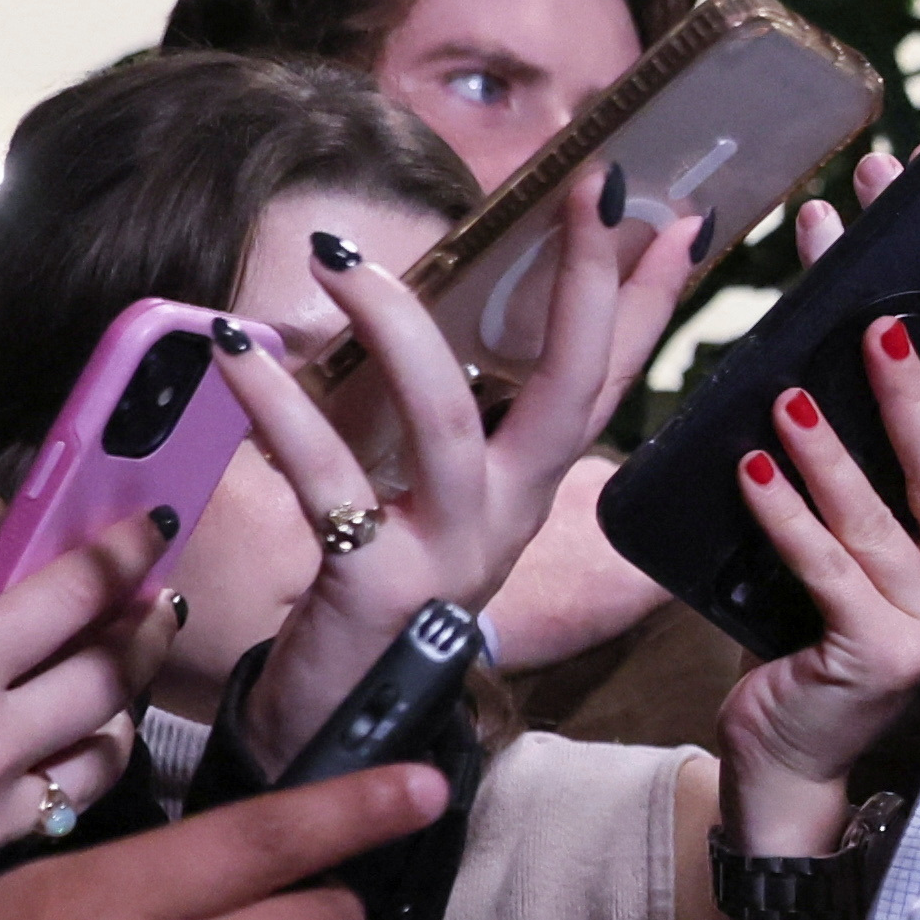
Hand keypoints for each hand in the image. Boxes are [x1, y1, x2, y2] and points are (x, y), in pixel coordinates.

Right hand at [0, 525, 176, 919]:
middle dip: (145, 633)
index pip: (64, 602)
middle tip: (158, 607)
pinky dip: (57, 790)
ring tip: (115, 690)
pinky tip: (42, 774)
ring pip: (100, 766)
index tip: (154, 529)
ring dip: (120, 717)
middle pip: (112, 683)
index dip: (118, 557)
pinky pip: (43, 829)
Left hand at [217, 188, 702, 769]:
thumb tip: (436, 308)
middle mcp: (508, 516)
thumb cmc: (380, 592)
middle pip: (568, 391)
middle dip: (586, 286)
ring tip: (343, 260)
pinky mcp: (372, 585)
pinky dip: (281, 410)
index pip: (606, 378)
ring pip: (449, 427)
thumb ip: (455, 415)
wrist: (336, 728)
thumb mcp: (437, 498)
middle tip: (593, 190)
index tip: (678, 213)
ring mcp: (448, 553)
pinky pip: (328, 484)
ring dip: (400, 331)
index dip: (646, 299)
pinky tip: (240, 350)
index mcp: (531, 488)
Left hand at [712, 306, 919, 837]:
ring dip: (829, 452)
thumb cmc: (832, 637)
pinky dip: (784, 515)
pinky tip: (753, 472)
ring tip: (788, 397)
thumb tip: (850, 369)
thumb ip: (890, 492)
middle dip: (914, 399)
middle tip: (880, 332)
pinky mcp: (875, 654)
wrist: (799, 754)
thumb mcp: (882, 560)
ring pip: (878, 519)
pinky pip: (825, 567)